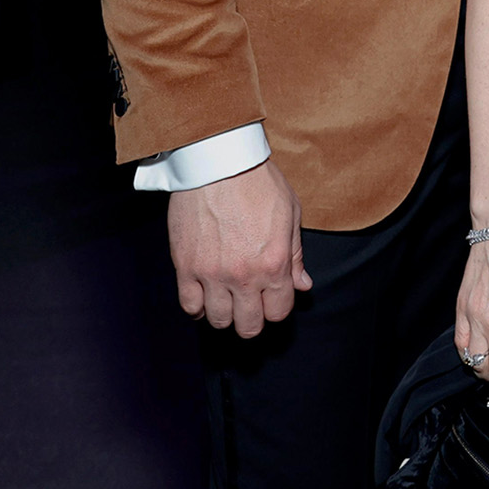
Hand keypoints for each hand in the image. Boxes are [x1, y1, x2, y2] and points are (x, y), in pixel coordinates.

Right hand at [167, 158, 311, 337]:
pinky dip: (198, 307)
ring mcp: (212, 274)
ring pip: (218, 320)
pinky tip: (205, 296)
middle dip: (253, 319)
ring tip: (228, 298)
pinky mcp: (186, 267)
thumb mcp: (290, 214)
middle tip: (250, 305)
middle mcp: (243, 276)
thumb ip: (296, 255)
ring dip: (225, 314)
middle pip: (248, 325)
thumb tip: (303, 285)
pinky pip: (189, 305)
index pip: (278, 311)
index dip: (277, 308)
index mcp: (274, 264)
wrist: (219, 163)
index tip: (273, 299)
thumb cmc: (258, 183)